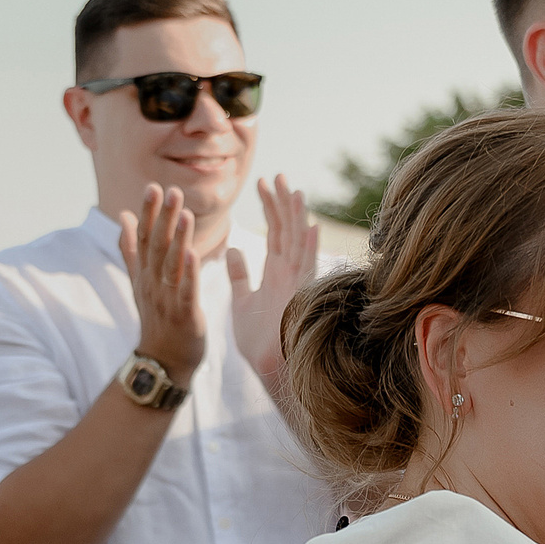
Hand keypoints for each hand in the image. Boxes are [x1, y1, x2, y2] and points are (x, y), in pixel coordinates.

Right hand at [118, 184, 206, 377]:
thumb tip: (124, 216)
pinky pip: (186, 292)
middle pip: (157, 247)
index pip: (145, 238)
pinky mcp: (185, 316)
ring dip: (178, 239)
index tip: (153, 187)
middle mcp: (153, 284)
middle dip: (164, 218)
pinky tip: (194, 254)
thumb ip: (131, 250)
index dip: (149, 213)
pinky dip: (189, 274)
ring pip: (171, 265)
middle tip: (172, 190)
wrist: (162, 361)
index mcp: (145, 274)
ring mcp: (167, 300)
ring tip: (185, 214)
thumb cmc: (157, 318)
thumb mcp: (139, 281)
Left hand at [227, 175, 318, 379]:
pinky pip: (306, 269)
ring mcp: (297, 284)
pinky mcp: (300, 298)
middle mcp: (289, 274)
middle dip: (282, 203)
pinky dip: (309, 249)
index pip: (275, 232)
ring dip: (295, 218)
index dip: (270, 208)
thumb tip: (233, 250)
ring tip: (291, 189)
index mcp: (276, 272)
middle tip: (276, 176)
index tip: (263, 184)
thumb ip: (239, 274)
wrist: (268, 367)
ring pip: (298, 243)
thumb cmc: (257, 341)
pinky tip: (311, 227)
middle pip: (287, 231)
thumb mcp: (242, 300)